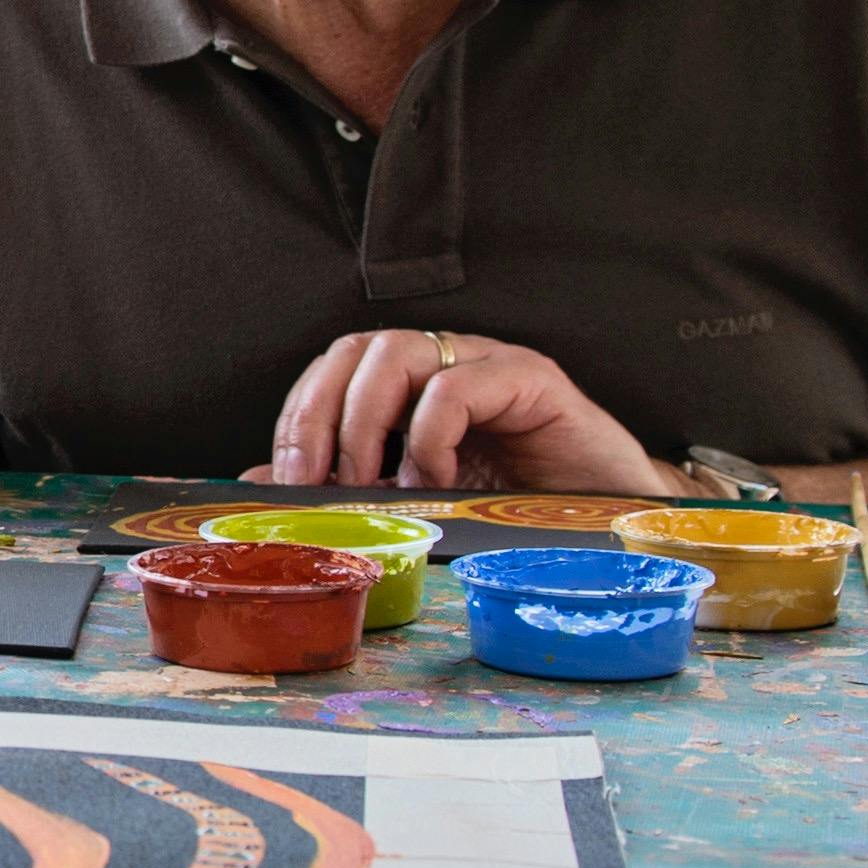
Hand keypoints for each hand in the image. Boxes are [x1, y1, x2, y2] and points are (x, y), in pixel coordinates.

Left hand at [254, 329, 665, 495]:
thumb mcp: (414, 499)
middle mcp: (444, 361)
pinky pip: (460, 384)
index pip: (334, 369)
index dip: (301, 415)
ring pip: (399, 351)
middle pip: (356, 349)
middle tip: (315, 478)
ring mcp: (486, 364)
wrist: (609, 518)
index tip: (288, 477)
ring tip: (374, 482)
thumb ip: (346, 486)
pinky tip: (437, 479)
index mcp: (410, 385)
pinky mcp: (530, 378)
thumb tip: (259, 484)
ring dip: (367, 421)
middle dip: (320, 413)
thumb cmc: (515, 506)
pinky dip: (431, 435)